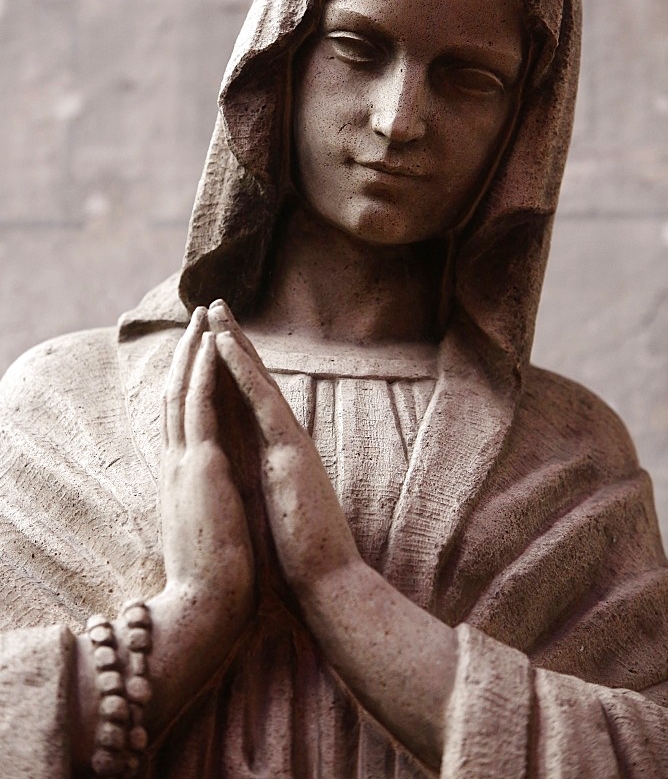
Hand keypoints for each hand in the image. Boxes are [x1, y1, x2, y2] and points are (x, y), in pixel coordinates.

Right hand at [72, 309, 255, 773]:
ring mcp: (186, 462)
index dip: (190, 379)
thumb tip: (215, 490)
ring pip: (184, 390)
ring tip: (204, 314)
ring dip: (195, 349)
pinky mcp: (201, 465)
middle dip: (189, 352)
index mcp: (185, 477)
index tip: (199, 350)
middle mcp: (179, 463)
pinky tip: (213, 344)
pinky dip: (206, 371)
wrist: (207, 608)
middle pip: (177, 393)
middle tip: (197, 316)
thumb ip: (207, 500)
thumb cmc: (216, 575)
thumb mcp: (210, 526)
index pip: (184, 417)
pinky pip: (200, 404)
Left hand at [209, 300, 357, 593]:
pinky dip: (242, 369)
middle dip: (231, 341)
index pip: (247, 401)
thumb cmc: (298, 558)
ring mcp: (288, 442)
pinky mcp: (289, 451)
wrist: (328, 585)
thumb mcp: (269, 509)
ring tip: (214, 309)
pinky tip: (224, 343)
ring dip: (234, 341)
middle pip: (252, 380)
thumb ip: (260, 482)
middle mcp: (283, 440)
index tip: (210, 339)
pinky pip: (261, 400)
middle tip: (213, 306)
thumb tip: (243, 472)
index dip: (230, 368)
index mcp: (273, 454)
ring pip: (257, 379)